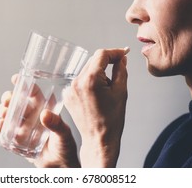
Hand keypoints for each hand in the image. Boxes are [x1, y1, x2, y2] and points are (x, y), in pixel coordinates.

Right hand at [0, 74, 80, 167]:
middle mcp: (33, 115)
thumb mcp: (64, 134)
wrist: (59, 167)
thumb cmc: (66, 148)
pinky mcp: (17, 137)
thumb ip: (56, 124)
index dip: (24, 84)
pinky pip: (5, 129)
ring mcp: (24, 126)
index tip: (15, 79)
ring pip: (9, 113)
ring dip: (3, 111)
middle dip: (9, 98)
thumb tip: (44, 114)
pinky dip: (0, 126)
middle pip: (17, 101)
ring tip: (3, 113)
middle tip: (7, 100)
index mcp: (45, 108)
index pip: (33, 92)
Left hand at [63, 48, 128, 166]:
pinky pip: (81, 80)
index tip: (123, 53)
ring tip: (108, 87)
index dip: (115, 52)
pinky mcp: (68, 95)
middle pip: (93, 60)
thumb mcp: (121, 92)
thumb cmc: (111, 120)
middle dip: (107, 61)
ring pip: (87, 70)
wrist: (99, 140)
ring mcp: (70, 89)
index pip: (101, 55)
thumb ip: (121, 70)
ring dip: (99, 72)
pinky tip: (99, 93)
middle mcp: (77, 82)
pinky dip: (91, 80)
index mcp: (90, 80)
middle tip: (120, 66)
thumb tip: (121, 58)